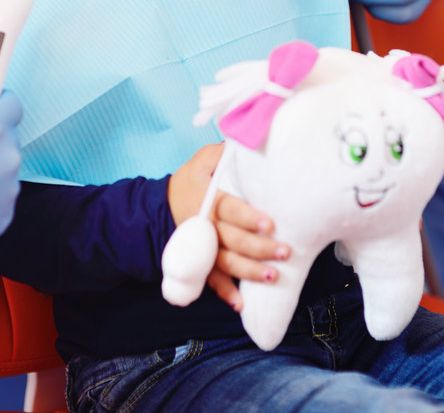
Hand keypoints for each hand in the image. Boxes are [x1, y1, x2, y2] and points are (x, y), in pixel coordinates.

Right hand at [168, 144, 289, 310]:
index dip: (247, 217)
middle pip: (230, 239)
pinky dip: (224, 292)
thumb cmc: (190, 180)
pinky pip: (211, 280)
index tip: (269, 223)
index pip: (228, 208)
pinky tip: (240, 304)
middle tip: (283, 251)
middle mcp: (203, 225)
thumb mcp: (203, 160)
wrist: (160, 207)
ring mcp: (200, 246)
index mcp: (205, 198)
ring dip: (247, 272)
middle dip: (257, 247)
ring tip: (272, 277)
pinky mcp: (199, 261)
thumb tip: (252, 139)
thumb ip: (225, 153)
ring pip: (224, 262)